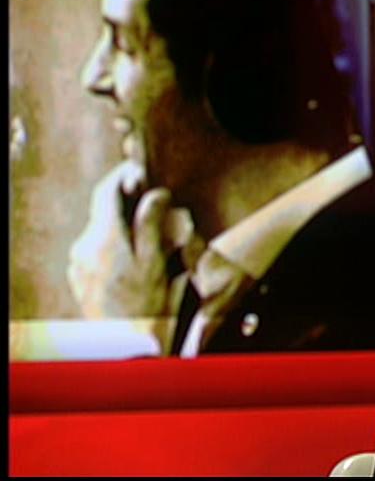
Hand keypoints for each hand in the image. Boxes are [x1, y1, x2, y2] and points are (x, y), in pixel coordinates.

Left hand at [68, 160, 176, 317]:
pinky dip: (113, 245)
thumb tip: (156, 194)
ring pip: (100, 230)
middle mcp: (85, 246)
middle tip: (153, 205)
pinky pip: (95, 249)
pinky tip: (132, 260)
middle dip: (127, 203)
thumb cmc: (145, 306)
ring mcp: (78, 262)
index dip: (122, 175)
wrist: (124, 344)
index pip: (106, 191)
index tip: (137, 170)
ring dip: (121, 227)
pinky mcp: (78, 276)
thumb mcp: (156, 262)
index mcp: (105, 238)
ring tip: (147, 239)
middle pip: (103, 210)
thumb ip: (152, 224)